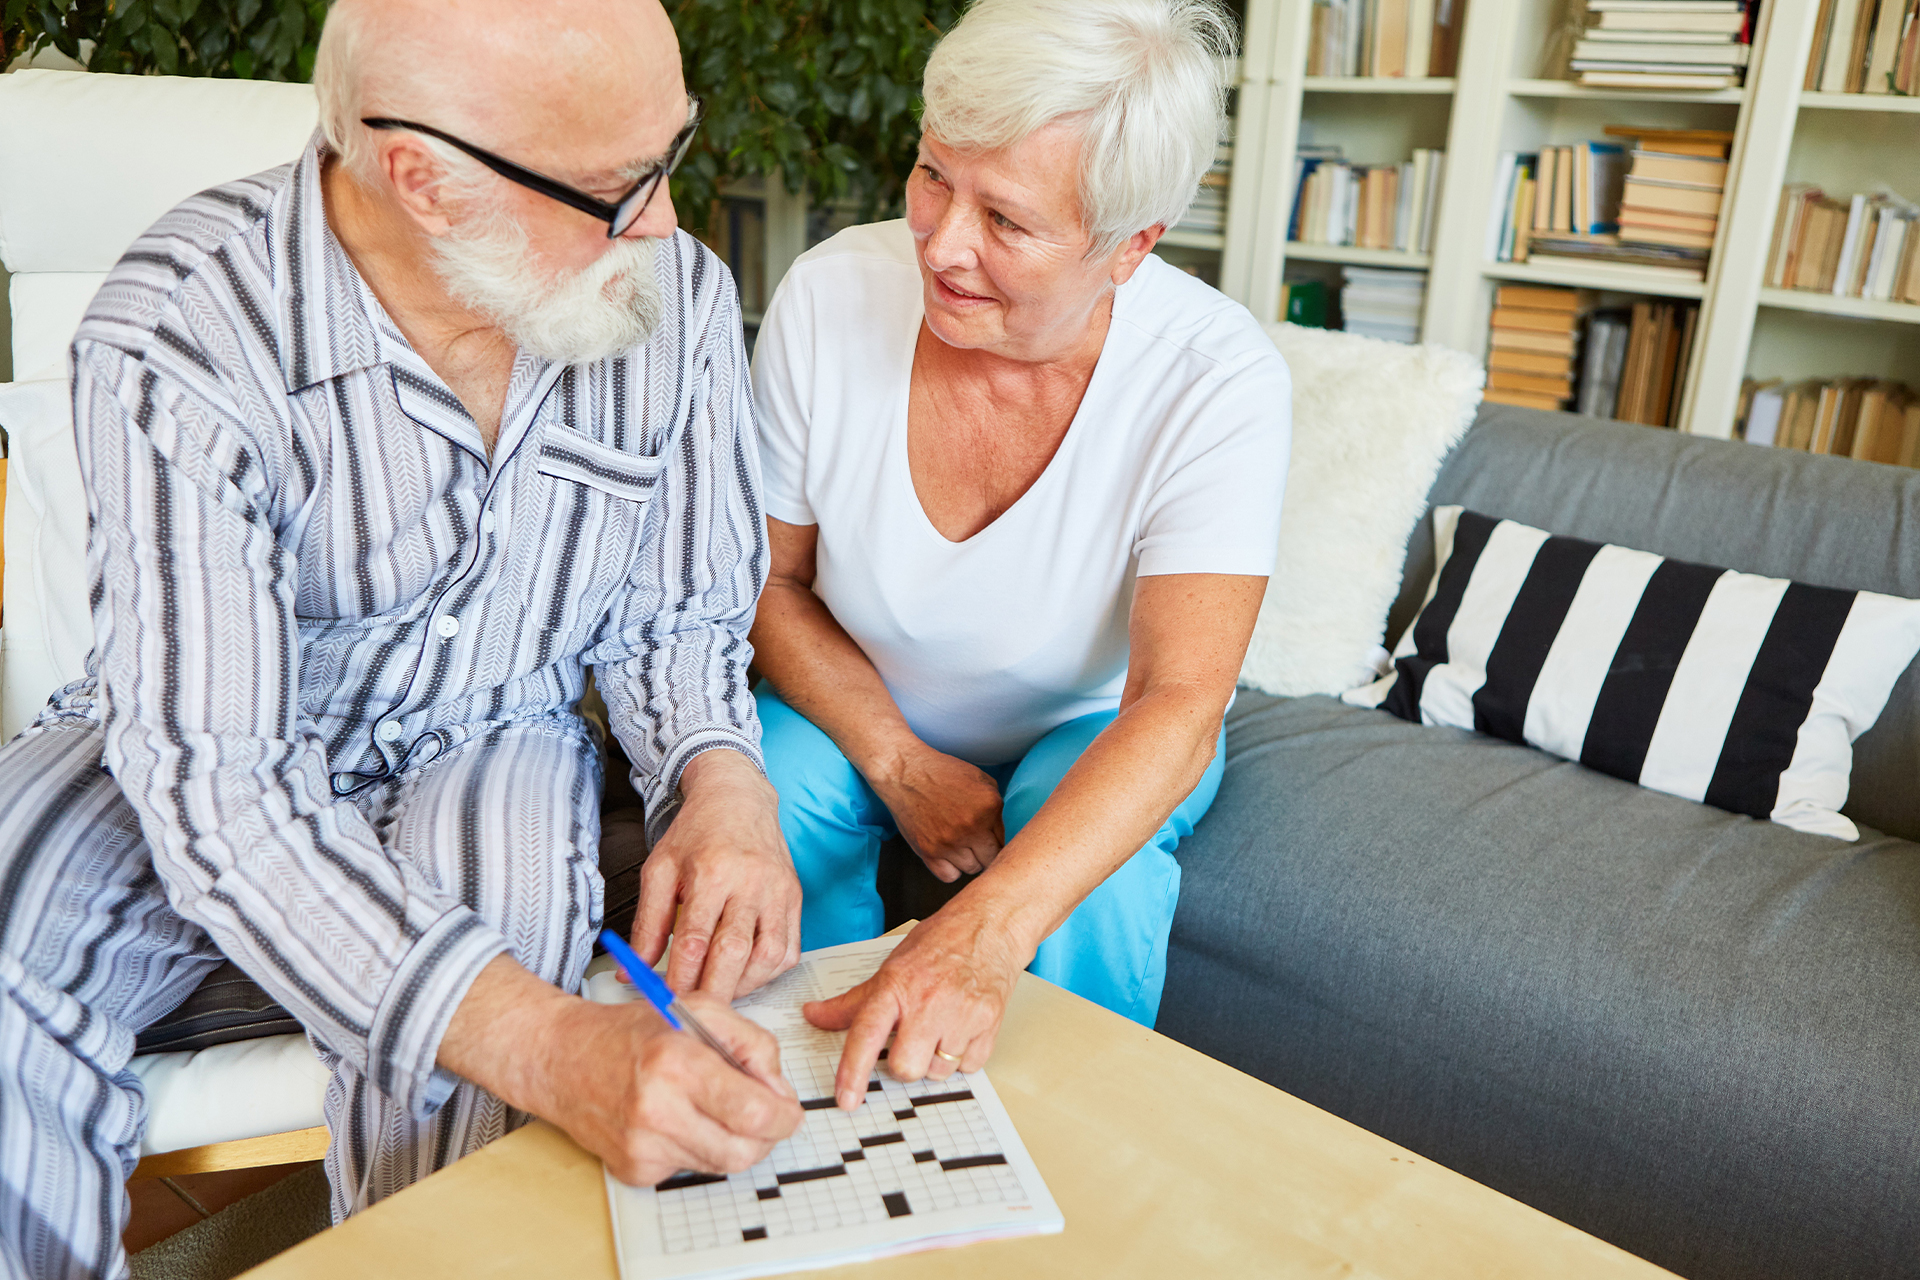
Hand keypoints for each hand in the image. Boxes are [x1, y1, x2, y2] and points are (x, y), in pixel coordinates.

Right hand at [437, 957, 802, 1186]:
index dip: (784, 1116)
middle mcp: (657, 1111)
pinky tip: (680, 1119)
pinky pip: (691, 1169)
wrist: (564, 1060)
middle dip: (766, 1135)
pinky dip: (699, 1147)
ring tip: (715, 1106)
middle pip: (744, 1151)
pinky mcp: (634, 1170)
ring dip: (733, 1140)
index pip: (754, 1113)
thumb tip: (779, 1091)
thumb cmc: (632, 1031)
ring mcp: (643, 1147)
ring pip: (721, 1165)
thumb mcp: (700, 1010)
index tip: (788, 1110)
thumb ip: (751, 1043)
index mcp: (677, 1063)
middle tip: (764, 1114)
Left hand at [634, 750, 800, 999]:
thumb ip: (647, 924)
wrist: (738, 799)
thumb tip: (631, 971)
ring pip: (768, 955)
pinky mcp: (794, 897)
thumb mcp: (660, 870)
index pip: (695, 940)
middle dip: (713, 991)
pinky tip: (746, 975)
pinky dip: (769, 972)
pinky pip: (789, 948)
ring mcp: (778, 891)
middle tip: (695, 1013)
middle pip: (734, 953)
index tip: (667, 1001)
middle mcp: (751, 881)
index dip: (680, 978)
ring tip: (720, 993)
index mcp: (712, 872)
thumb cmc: (697, 834)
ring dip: (744, 986)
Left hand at [801, 902, 1029, 1109]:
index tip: (846, 1100)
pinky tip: (961, 1027)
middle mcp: (928, 1001)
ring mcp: (961, 1014)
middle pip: (904, 1067)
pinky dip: (962, 1056)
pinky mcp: (988, 1024)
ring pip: (937, 1072)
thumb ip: (853, 1001)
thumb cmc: (940, 943)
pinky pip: (969, 1067)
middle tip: (909, 1041)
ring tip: (940, 1028)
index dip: (853, 1071)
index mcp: (896, 986)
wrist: (989, 925)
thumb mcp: (890, 968)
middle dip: (903, 1064)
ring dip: (935, 1060)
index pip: (866, 1034)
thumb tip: (814, 1016)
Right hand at [869, 745, 1004, 882]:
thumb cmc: (942, 773)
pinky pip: (949, 876)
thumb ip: (995, 807)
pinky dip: (951, 869)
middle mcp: (972, 827)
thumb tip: (1000, 834)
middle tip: (976, 845)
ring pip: (972, 869)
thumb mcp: (980, 779)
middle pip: (991, 860)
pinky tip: (947, 855)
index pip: (1004, 840)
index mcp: (989, 807)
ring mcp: (949, 842)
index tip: (987, 838)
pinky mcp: (929, 851)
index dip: (995, 840)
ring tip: (959, 845)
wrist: (905, 772)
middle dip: (986, 853)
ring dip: (968, 860)